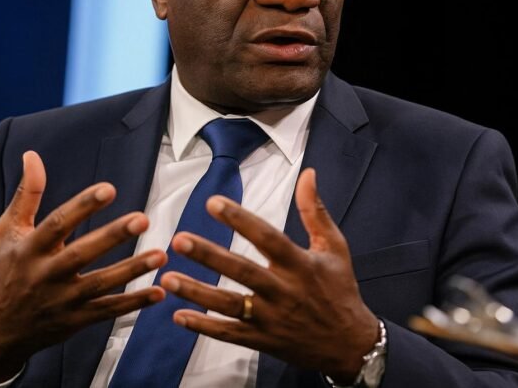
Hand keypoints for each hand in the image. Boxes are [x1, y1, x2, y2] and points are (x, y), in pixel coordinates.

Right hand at [0, 151, 167, 384]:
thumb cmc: (7, 270)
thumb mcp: (8, 232)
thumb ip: (27, 194)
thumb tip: (32, 155)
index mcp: (29, 249)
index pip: (57, 223)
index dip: (82, 206)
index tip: (109, 188)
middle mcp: (45, 275)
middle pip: (81, 253)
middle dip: (113, 236)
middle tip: (144, 218)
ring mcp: (62, 300)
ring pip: (100, 284)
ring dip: (132, 270)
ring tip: (161, 255)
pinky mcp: (76, 320)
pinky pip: (108, 311)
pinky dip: (134, 303)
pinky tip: (160, 292)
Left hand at [160, 167, 378, 383]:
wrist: (349, 344)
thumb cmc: (340, 289)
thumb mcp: (334, 247)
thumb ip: (315, 210)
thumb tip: (308, 174)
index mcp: (300, 265)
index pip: (267, 237)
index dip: (241, 220)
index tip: (214, 203)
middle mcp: (283, 291)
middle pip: (242, 271)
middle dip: (209, 255)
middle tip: (179, 239)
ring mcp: (271, 318)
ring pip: (229, 304)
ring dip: (197, 292)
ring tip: (168, 279)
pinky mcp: (262, 340)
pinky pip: (228, 334)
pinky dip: (203, 326)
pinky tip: (178, 316)